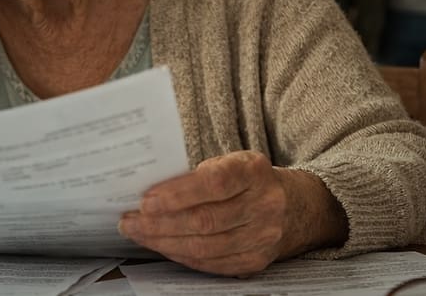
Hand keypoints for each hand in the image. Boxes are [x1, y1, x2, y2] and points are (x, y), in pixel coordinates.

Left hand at [118, 151, 345, 276]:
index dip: (178, 194)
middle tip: (130, 222)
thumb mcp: (232, 162)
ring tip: (139, 235)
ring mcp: (263, 237)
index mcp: (255, 171)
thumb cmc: (249, 180)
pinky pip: (212, 264)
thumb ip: (198, 173)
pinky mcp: (256, 261)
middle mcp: (264, 205)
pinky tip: (163, 247)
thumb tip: (150, 188)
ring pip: (206, 247)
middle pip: (206, 221)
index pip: (214, 183)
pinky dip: (182, 257)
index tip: (145, 200)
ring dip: (165, 243)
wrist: (295, 206)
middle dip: (160, 224)